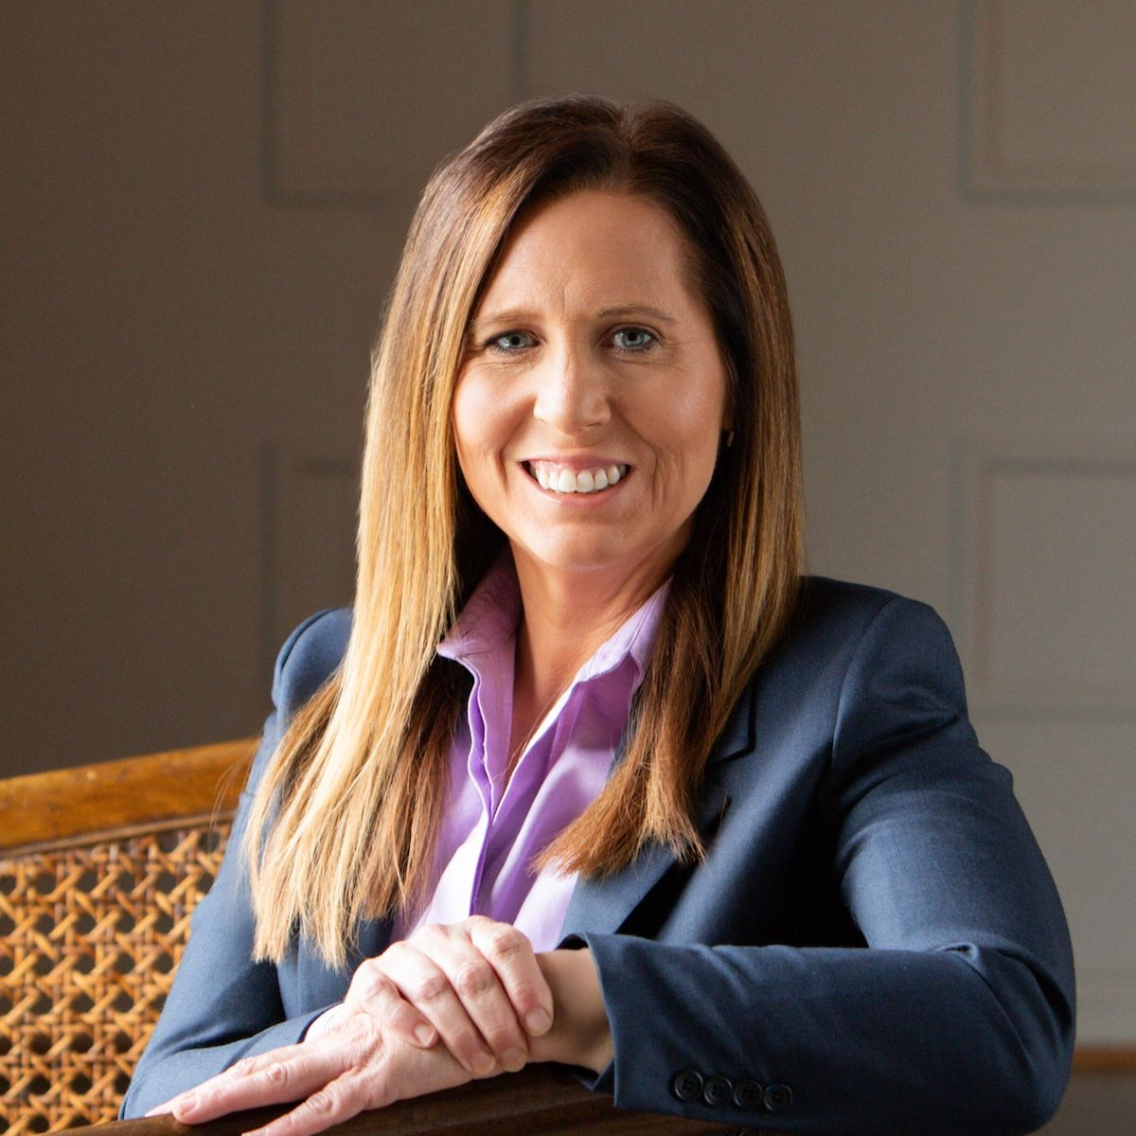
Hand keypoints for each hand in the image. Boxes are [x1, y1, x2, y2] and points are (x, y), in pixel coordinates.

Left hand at [147, 1010, 474, 1135]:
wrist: (520, 1011)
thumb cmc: (472, 1027)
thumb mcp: (422, 1049)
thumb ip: (381, 1063)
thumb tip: (340, 1091)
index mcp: (358, 1025)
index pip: (288, 1057)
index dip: (240, 1080)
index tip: (183, 1106)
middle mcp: (355, 1028)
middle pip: (278, 1064)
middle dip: (222, 1091)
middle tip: (170, 1112)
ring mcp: (368, 1045)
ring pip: (290, 1079)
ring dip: (270, 1119)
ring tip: (208, 1113)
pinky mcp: (390, 1068)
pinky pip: (334, 1104)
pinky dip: (295, 1127)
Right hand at [317, 917, 553, 1075]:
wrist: (401, 1003)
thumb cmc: (463, 1001)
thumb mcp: (495, 990)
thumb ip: (516, 999)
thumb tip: (540, 1025)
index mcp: (476, 930)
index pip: (506, 945)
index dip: (526, 985)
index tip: (540, 1026)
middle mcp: (440, 935)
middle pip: (473, 974)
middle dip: (498, 1021)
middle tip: (514, 1058)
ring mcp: (403, 953)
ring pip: (433, 988)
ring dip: (461, 1031)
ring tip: (480, 1064)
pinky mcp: (370, 977)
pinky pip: (383, 995)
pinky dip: (406, 1019)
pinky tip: (427, 1041)